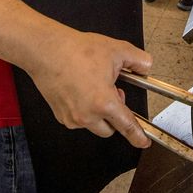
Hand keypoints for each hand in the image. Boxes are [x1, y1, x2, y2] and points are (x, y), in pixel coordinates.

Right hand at [23, 26, 152, 148]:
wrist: (47, 50)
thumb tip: (146, 66)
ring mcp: (71, 117)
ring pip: (93, 124)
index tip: (143, 142)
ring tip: (95, 88)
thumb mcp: (116, 50)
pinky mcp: (59, 115)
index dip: (137, 136)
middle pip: (109, 129)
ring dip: (98, 113)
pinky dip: (83, 109)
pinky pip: (78, 119)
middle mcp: (86, 115)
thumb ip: (138, 60)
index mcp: (103, 103)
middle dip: (114, 116)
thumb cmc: (76, 51)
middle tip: (113, 93)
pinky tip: (81, 90)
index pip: (126, 125)